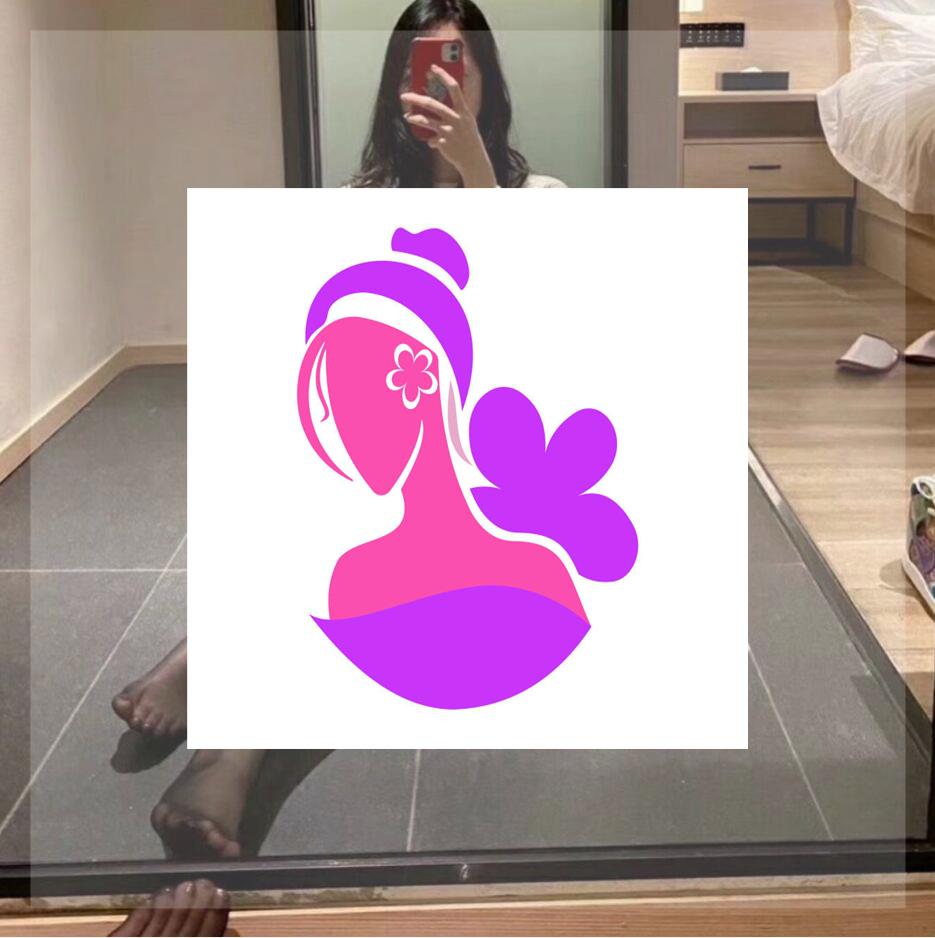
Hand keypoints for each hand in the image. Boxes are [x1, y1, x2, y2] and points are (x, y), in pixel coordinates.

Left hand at [400, 65, 496, 187]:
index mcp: (464, 111)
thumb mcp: (467, 121)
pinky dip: (430, 140)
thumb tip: (437, 102)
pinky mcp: (443, 143)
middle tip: (404, 96)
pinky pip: (430, 139)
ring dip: (414, 118)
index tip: (433, 67)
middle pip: (432, 104)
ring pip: (426, 121)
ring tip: (407, 116)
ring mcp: (448, 131)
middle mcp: (456, 119)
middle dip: (416, 98)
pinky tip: (432, 141)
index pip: (454, 88)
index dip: (443, 75)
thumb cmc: (469, 139)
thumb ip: (455, 110)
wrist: (473, 160)